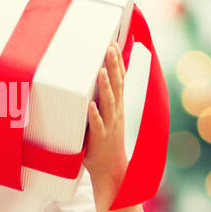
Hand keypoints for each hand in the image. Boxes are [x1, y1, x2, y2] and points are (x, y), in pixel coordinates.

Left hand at [83, 43, 127, 206]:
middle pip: (117, 85)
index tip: (114, 43)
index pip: (120, 79)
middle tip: (110, 48)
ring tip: (101, 71)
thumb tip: (94, 78)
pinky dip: (94, 115)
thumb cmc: (104, 139)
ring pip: (109, 102)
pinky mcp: (100, 139)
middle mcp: (116, 112)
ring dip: (105, 87)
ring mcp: (109, 125)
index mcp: (117, 105)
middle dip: (114, 66)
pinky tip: (90, 106)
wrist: (111, 168)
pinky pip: (97, 125)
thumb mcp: (107, 115)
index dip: (118, 62)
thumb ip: (103, 97)